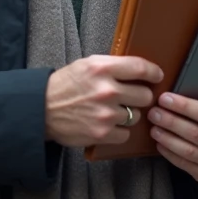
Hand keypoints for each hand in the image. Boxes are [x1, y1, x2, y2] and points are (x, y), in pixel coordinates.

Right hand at [45, 55, 162, 146]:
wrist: (41, 109)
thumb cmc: (65, 85)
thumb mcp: (86, 65)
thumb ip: (112, 66)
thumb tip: (140, 70)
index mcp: (102, 68)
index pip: (140, 68)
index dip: (153, 72)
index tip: (157, 76)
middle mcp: (107, 90)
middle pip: (145, 95)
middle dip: (140, 96)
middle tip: (130, 97)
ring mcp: (105, 114)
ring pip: (135, 115)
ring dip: (127, 114)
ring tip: (111, 111)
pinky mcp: (102, 133)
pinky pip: (126, 133)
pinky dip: (119, 131)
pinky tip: (107, 124)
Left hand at [148, 60, 197, 182]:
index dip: (184, 106)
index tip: (165, 98)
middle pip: (194, 133)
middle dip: (171, 121)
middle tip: (153, 111)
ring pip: (186, 150)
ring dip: (166, 137)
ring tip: (153, 125)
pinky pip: (182, 164)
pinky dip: (168, 153)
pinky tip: (158, 142)